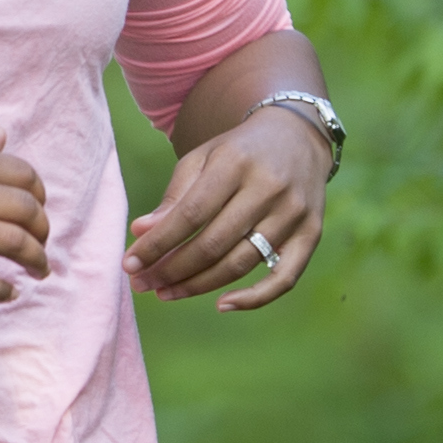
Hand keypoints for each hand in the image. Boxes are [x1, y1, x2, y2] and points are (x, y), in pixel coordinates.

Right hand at [0, 142, 53, 301]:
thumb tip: (2, 135)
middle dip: (43, 230)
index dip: (40, 194)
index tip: (38, 210)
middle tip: (41, 245)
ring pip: (12, 243)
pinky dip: (2, 290)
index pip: (20, 172)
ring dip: (36, 260)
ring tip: (39, 270)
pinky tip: (8, 292)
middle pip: (25, 208)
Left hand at [127, 107, 328, 309]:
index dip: (158, 244)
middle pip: (213, 244)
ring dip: (199, 285)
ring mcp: (293, 214)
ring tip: (167, 292)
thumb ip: (174, 196)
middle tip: (143, 284)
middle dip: (171, 270)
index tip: (130, 263)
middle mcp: (268, 188)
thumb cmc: (239, 152)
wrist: (298, 137)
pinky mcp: (311, 234)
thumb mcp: (203, 159)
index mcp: (235, 163)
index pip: (190, 214)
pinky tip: (222, 305)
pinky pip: (284, 278)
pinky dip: (254, 299)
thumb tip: (142, 234)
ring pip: (241, 264)